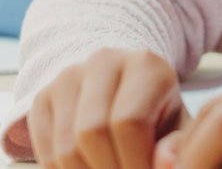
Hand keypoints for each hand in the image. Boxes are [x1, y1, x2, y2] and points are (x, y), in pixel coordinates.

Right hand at [25, 47, 187, 168]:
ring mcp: (67, 77)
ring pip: (65, 146)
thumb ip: (177, 146)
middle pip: (91, 132)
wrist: (124, 88)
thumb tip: (167, 165)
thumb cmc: (157, 113)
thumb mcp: (178, 126)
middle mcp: (102, 62)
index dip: (135, 163)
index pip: (129, 122)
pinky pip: (45, 150)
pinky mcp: (43, 97)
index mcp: (144, 65)